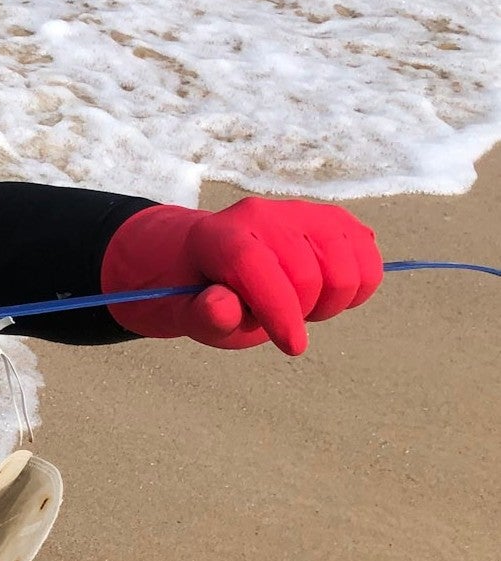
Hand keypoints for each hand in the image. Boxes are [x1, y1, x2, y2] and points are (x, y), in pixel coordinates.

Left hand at [101, 198, 381, 354]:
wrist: (215, 261)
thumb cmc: (205, 295)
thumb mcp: (191, 315)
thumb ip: (204, 315)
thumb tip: (222, 306)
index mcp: (220, 237)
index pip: (257, 267)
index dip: (280, 311)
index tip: (292, 347)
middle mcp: (263, 215)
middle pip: (308, 275)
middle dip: (301, 312)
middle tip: (282, 320)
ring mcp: (303, 212)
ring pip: (346, 269)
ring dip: (331, 302)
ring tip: (301, 305)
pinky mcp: (333, 220)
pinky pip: (369, 256)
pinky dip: (358, 285)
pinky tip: (328, 291)